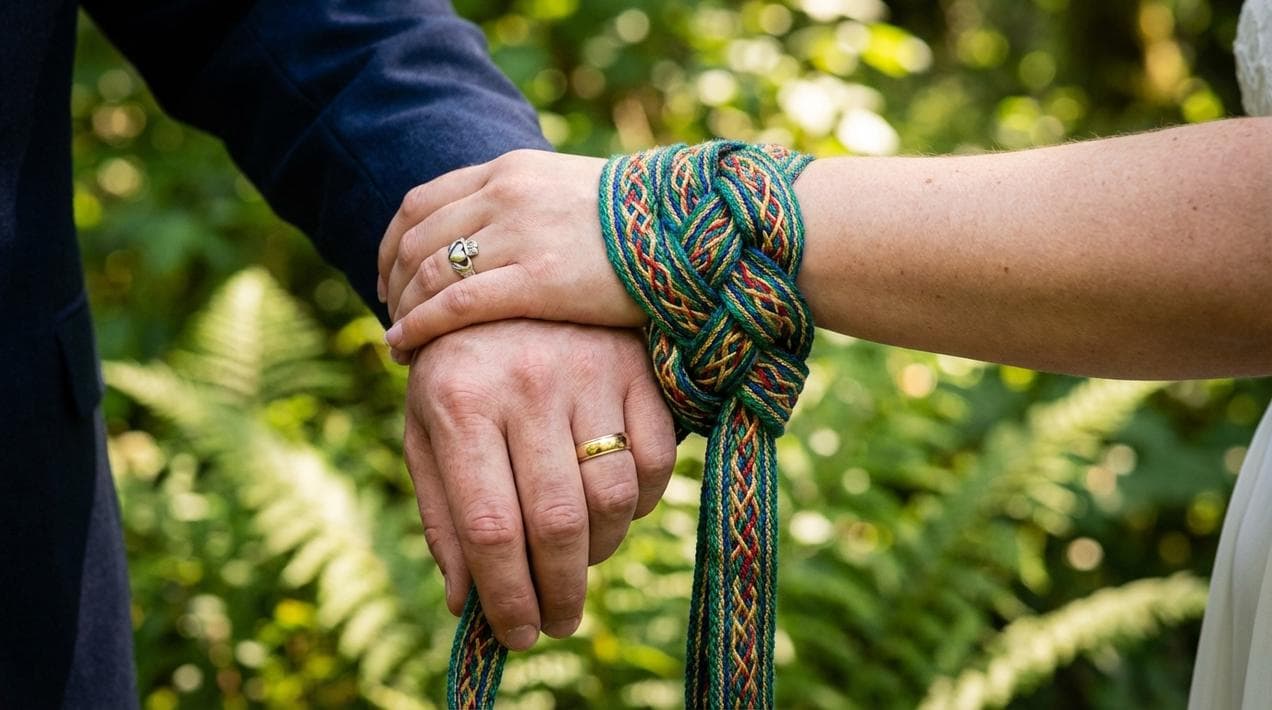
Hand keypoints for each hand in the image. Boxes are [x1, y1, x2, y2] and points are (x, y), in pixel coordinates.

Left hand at [377, 150, 643, 355]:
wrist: (691, 230)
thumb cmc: (641, 225)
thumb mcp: (573, 196)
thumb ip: (530, 209)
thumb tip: (501, 242)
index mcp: (511, 170)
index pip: (423, 201)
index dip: (395, 243)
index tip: (393, 276)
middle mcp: (506, 194)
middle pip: (417, 237)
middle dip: (394, 281)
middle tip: (392, 314)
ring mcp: (520, 234)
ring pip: (429, 272)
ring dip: (403, 309)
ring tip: (399, 341)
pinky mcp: (538, 279)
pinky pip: (456, 305)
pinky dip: (420, 326)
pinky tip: (406, 347)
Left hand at [403, 319, 675, 649]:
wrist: (506, 279)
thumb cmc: (457, 367)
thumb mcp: (426, 429)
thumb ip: (443, 513)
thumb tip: (465, 602)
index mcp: (460, 400)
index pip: (491, 526)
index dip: (508, 595)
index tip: (517, 636)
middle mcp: (527, 383)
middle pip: (558, 522)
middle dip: (560, 592)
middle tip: (557, 622)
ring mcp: (590, 371)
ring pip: (615, 497)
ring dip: (601, 551)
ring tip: (578, 563)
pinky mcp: (638, 368)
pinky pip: (659, 461)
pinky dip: (645, 504)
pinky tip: (616, 511)